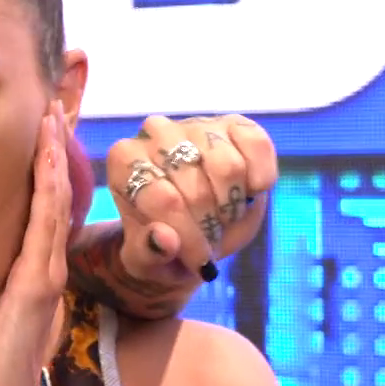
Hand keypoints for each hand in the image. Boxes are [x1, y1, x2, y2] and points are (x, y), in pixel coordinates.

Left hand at [0, 101, 73, 385]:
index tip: (36, 128)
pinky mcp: (38, 282)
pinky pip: (45, 223)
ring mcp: (46, 271)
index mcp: (31, 267)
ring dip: (53, 155)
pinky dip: (48, 186)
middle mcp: (45, 263)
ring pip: (53, 199)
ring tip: (51, 114)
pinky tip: (48, 155)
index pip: (39, 205)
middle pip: (53, 193)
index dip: (41, 166)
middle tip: (51, 104)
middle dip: (52, 148)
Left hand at [107, 114, 277, 283]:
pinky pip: (257, 146)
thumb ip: (147, 253)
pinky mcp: (235, 124)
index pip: (162, 199)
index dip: (187, 235)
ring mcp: (197, 125)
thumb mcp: (147, 261)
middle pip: (196, 187)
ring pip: (228, 168)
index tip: (198, 260)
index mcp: (124, 161)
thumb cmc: (162, 244)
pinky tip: (249, 192)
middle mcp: (156, 133)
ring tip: (222, 218)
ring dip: (232, 205)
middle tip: (209, 238)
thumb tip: (164, 239)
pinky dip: (260, 177)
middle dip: (209, 225)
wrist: (194, 229)